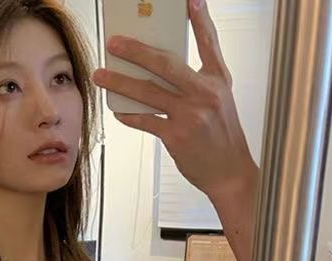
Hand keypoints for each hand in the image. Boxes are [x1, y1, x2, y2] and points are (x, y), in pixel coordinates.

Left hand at [91, 0, 257, 201]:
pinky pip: (146, 120)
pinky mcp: (177, 135)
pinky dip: (130, 115)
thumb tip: (163, 71)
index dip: (199, 18)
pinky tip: (117, 111)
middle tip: (115, 44)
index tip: (189, 0)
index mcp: (218, 79)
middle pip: (165, 64)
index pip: (208, 41)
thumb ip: (197, 83)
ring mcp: (190, 114)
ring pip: (148, 92)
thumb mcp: (220, 101)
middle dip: (136, 51)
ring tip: (101, 75)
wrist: (230, 171)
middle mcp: (205, 93)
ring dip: (120, 83)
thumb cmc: (222, 136)